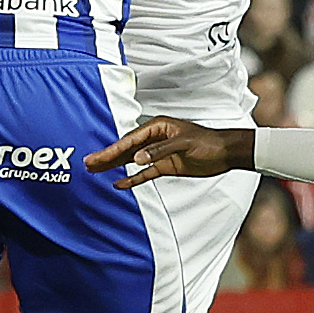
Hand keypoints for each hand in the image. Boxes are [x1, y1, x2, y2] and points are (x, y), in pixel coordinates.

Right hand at [87, 116, 249, 185]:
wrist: (225, 153)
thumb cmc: (208, 142)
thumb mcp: (183, 144)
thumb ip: (159, 151)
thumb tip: (137, 159)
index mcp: (157, 128)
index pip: (130, 140)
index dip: (113, 149)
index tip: (98, 156)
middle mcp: (154, 139)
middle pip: (126, 149)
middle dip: (107, 156)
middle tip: (88, 163)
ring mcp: (158, 153)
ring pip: (131, 161)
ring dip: (114, 166)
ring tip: (95, 171)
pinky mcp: (165, 166)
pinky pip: (144, 174)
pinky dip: (132, 179)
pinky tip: (119, 184)